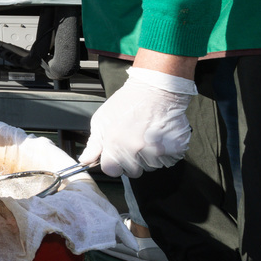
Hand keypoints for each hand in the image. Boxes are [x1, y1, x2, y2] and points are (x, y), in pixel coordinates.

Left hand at [80, 67, 197, 177]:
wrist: (155, 89)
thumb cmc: (127, 102)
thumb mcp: (102, 120)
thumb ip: (94, 143)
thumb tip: (85, 160)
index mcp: (116, 144)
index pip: (112, 171)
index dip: (113, 164)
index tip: (116, 156)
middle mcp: (136, 149)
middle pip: (133, 171)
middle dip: (132, 161)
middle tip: (134, 143)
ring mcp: (157, 150)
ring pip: (151, 167)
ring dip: (148, 157)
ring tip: (147, 137)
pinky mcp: (175, 148)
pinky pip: (168, 160)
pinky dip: (165, 153)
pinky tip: (160, 137)